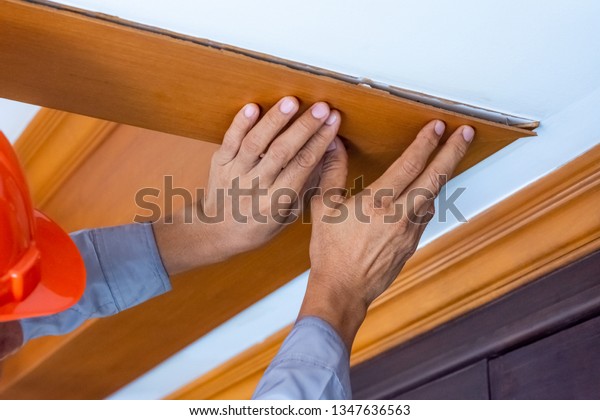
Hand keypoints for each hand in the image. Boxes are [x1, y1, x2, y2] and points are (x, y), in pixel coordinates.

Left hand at [153, 97, 340, 274]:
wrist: (216, 232)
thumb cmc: (259, 224)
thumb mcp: (290, 213)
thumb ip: (309, 182)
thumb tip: (329, 149)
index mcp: (277, 202)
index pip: (303, 166)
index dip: (320, 141)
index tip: (333, 121)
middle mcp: (256, 187)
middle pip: (282, 152)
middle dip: (304, 127)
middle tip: (321, 107)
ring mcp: (235, 173)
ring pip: (255, 143)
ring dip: (274, 121)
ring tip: (292, 102)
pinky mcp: (219, 162)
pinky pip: (229, 140)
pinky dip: (240, 123)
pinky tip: (253, 107)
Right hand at [299, 120, 474, 348]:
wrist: (343, 290)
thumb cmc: (330, 252)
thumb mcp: (323, 208)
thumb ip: (332, 172)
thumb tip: (334, 144)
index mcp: (378, 202)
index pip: (410, 164)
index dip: (426, 142)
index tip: (437, 126)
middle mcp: (400, 215)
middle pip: (435, 177)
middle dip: (453, 152)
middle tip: (466, 133)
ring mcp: (410, 231)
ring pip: (435, 196)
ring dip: (444, 174)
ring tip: (449, 157)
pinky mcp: (411, 244)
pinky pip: (426, 215)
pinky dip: (431, 197)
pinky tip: (427, 192)